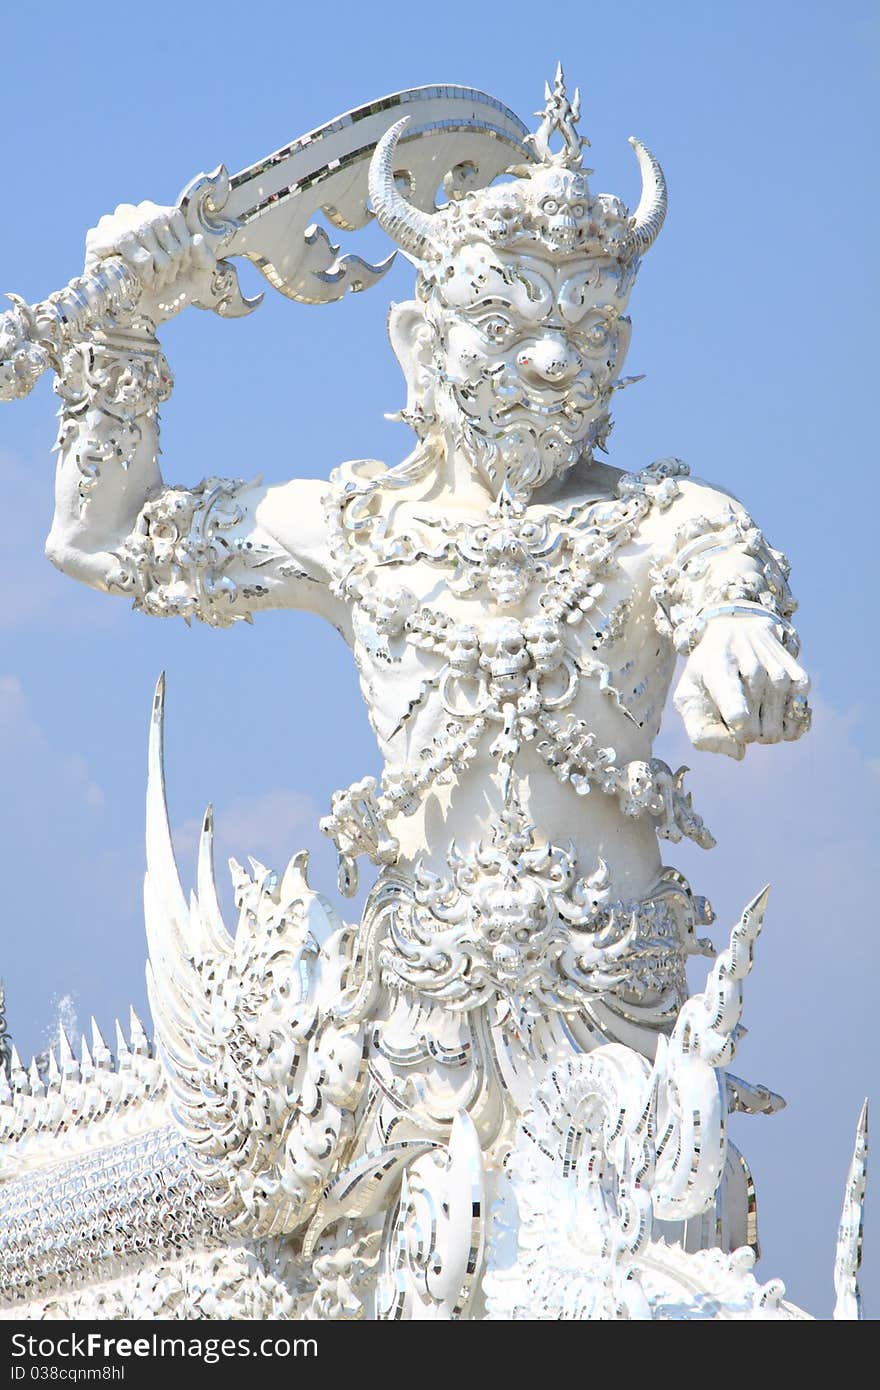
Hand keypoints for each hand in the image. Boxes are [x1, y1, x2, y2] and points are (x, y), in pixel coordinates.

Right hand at [85, 201, 215, 324]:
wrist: (141, 320)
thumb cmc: (167, 296)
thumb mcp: (196, 277)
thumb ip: (206, 258)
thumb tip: (196, 239)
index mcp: (153, 214)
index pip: (172, 216)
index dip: (182, 245)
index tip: (180, 269)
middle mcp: (130, 213)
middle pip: (158, 220)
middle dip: (171, 256)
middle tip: (168, 279)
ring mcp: (111, 224)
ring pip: (143, 228)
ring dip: (157, 263)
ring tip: (155, 282)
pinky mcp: (96, 240)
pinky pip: (126, 241)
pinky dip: (142, 265)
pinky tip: (141, 282)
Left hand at [673, 615, 809, 758]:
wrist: (738, 628)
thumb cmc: (708, 670)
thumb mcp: (689, 694)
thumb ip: (701, 730)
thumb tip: (739, 752)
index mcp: (719, 667)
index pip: (735, 705)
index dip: (737, 724)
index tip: (736, 721)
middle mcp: (753, 666)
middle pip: (755, 729)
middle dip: (742, 733)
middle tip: (735, 715)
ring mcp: (779, 671)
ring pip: (777, 730)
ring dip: (763, 731)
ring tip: (751, 711)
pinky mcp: (799, 677)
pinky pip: (797, 721)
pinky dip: (785, 726)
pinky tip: (771, 713)